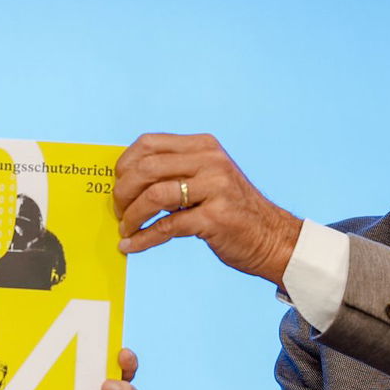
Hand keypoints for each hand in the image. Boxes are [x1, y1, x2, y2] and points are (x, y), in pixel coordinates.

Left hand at [114, 132, 301, 286]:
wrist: (271, 238)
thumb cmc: (231, 210)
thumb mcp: (208, 177)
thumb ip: (176, 171)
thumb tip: (127, 179)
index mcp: (204, 146)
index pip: (149, 143)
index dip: (124, 164)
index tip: (117, 184)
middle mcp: (210, 161)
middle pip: (146, 169)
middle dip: (123, 193)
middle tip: (118, 211)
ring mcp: (215, 189)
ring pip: (154, 196)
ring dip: (131, 216)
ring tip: (126, 229)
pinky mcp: (215, 218)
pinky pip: (167, 227)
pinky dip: (143, 238)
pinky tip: (132, 246)